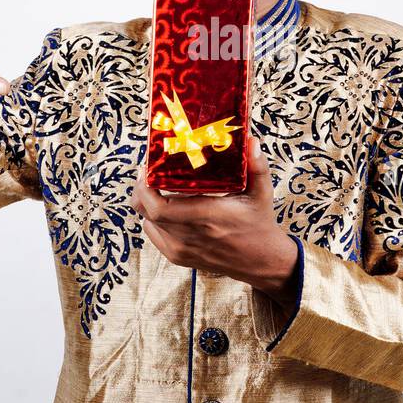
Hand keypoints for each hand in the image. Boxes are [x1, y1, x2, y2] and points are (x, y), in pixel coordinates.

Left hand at [130, 136, 299, 308]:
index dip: (145, 187)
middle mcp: (189, 236)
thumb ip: (257, 167)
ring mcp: (181, 249)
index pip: (158, 208)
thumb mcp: (261, 193)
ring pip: (147, 222)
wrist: (260, 261)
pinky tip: (164, 206)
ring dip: (147, 203)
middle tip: (148, 171)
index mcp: (206, 218)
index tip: (148, 168)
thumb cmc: (258, 225)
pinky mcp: (178, 257)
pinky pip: (154, 234)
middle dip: (141, 188)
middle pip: (146, 212)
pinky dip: (153, 219)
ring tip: (156, 185)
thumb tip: (251, 141)